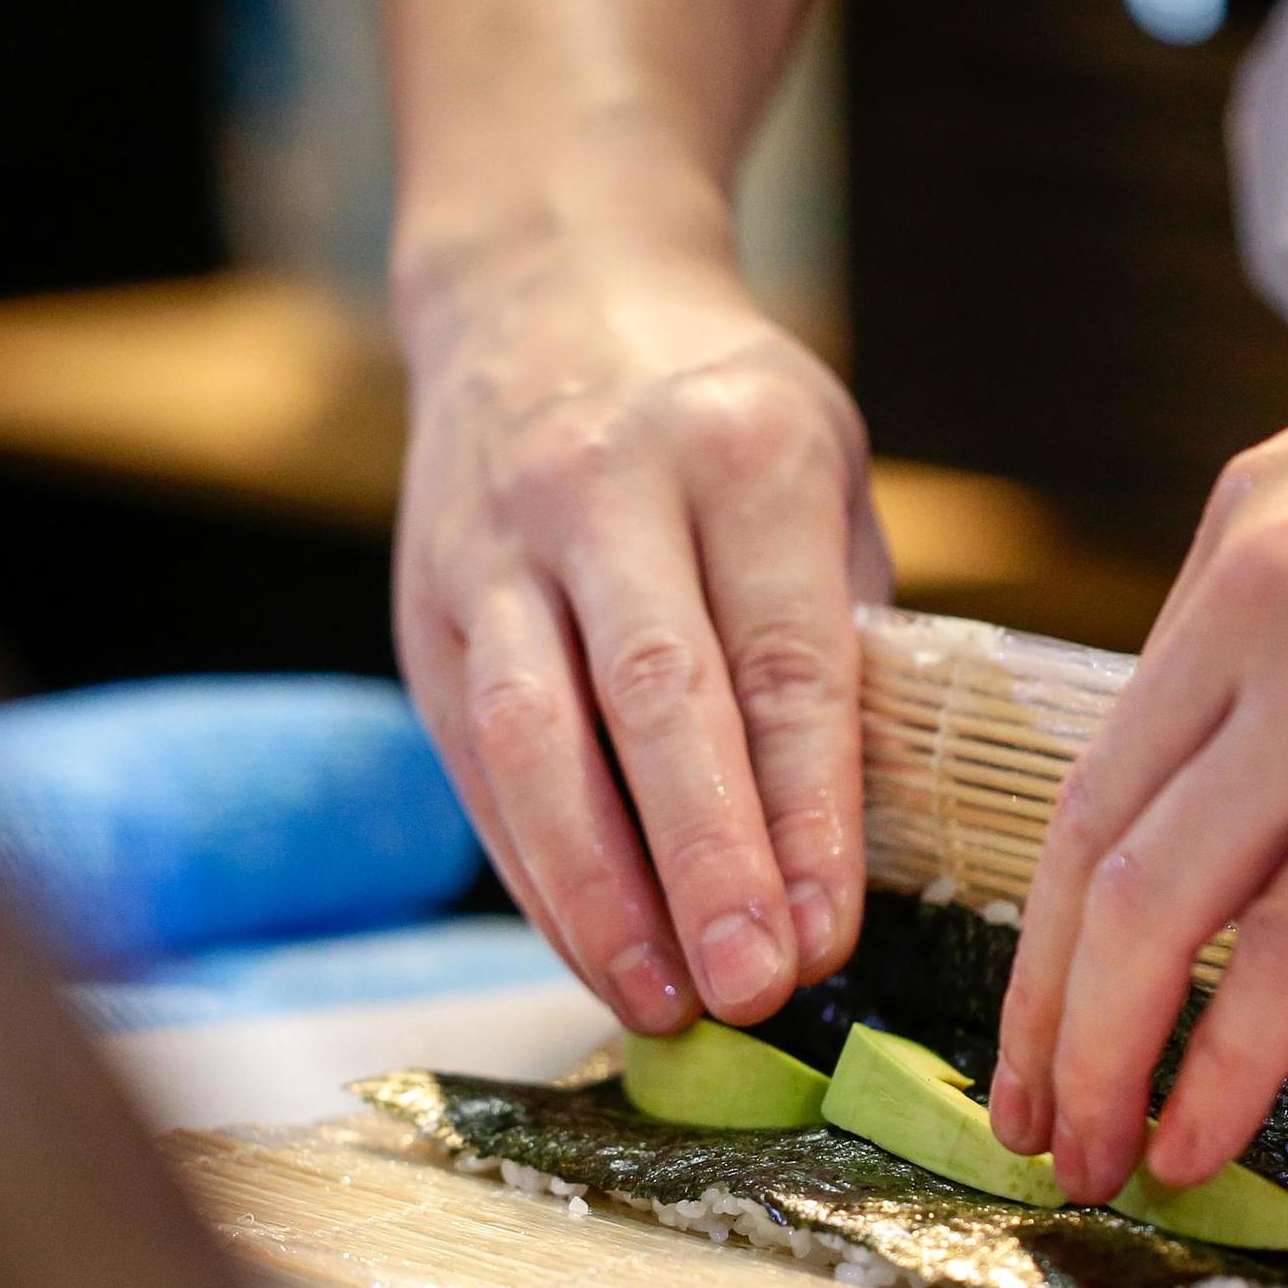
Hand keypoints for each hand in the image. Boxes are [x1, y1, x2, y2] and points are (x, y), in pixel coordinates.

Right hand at [394, 243, 888, 1031]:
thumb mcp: (822, 475)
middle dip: (705, 862)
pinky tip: (591, 952)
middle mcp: (607, 487)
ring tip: (659, 1003)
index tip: (832, 932)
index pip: (782, 658)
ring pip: (535, 739)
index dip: (806, 810)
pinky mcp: (427, 605)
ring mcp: (497, 546)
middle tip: (752, 990)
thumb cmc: (722, 415)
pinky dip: (536, 871)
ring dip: (598, 892)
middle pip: (655, 700)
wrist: (545, 283)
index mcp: (743, 449)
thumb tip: (860, 849)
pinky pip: (478, 760)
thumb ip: (840, 636)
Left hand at [986, 277, 1287, 1200]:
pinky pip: (1281, 960)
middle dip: (1040, 1001)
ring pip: (1148, 910)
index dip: (1064, 896)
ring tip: (1084, 1160)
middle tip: (1020, 1113)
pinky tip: (1193, 1143)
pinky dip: (1217, 1070)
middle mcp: (1252, 608)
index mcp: (1248, 532)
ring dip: (1097, 1058)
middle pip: (1089, 840)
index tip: (1053, 994)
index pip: (1113, 748)